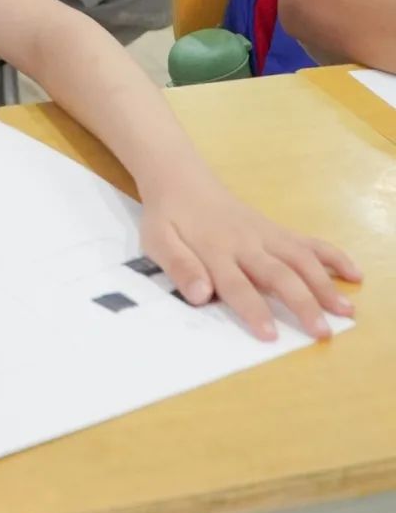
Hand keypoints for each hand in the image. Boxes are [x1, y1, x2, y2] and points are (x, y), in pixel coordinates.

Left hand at [138, 167, 360, 340]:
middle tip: (322, 332)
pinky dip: (333, 256)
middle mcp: (245, 242)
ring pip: (300, 257)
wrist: (181, 178)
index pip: (236, 284)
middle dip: (301, 302)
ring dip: (325, 283)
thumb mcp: (158, 241)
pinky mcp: (275, 229)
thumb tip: (201, 294)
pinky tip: (354, 273)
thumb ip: (179, 266)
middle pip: (277, 273)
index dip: (253, 310)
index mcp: (214, 250)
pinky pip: (307, 242)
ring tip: (346, 311)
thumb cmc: (168, 218)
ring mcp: (264, 234)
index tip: (270, 335)